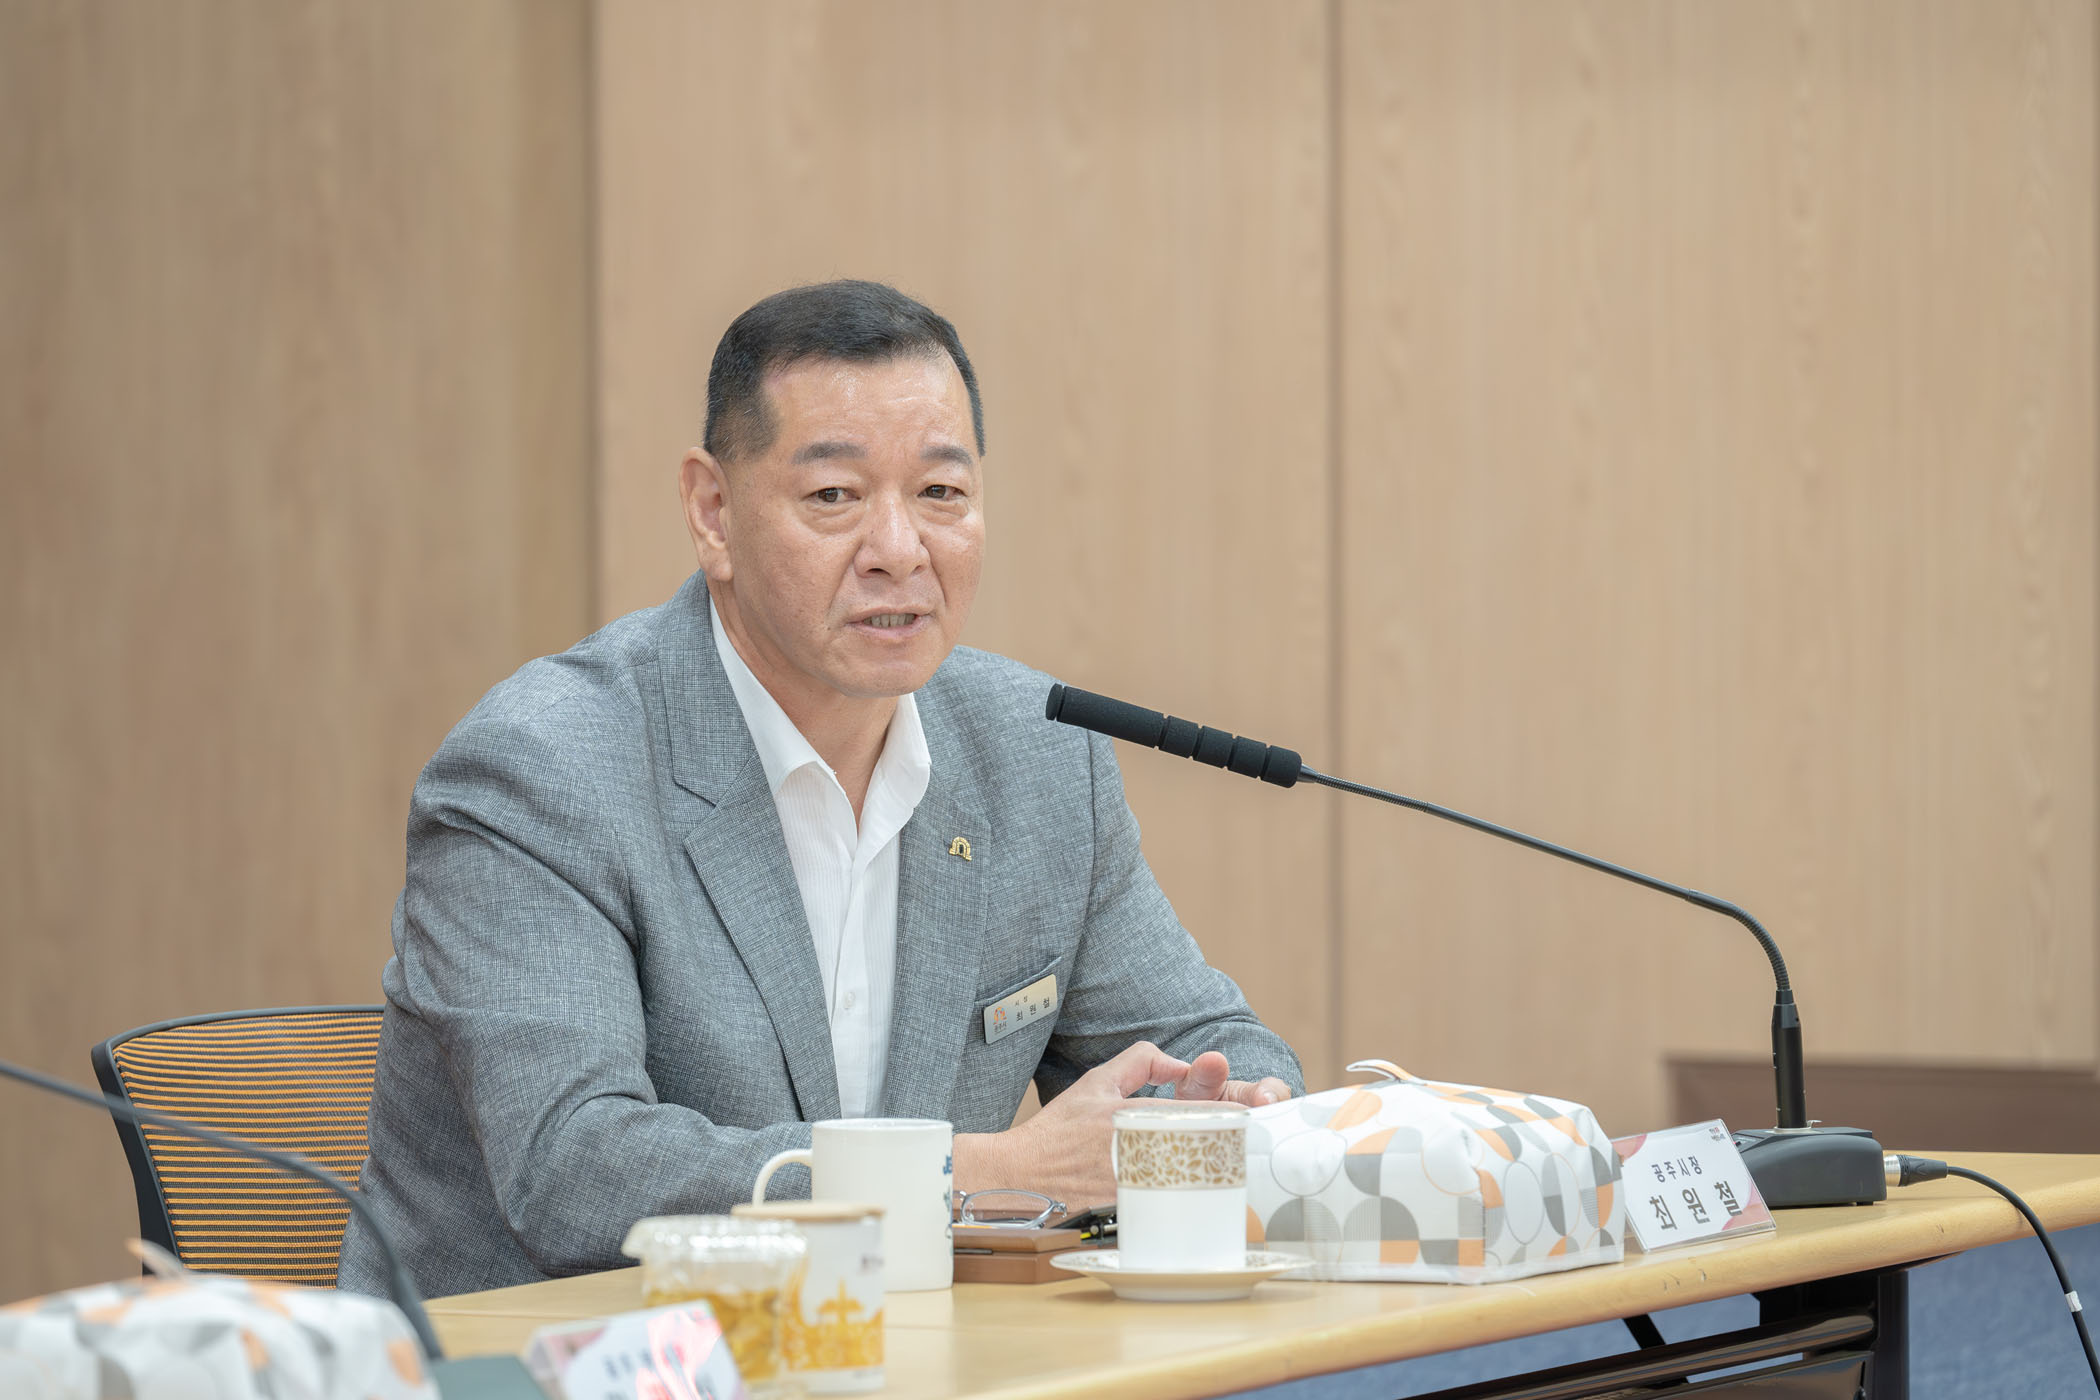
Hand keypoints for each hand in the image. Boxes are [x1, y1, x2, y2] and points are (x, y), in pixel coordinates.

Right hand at [952, 1043, 1293, 1208]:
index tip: (1255, 1117)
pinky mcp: (1129, 1211)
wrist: (1022, 1175)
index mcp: (1134, 1115)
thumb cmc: (1059, 1130)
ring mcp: (1135, 1184)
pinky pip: (1170, 1205)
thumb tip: (1180, 1064)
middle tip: (1254, 1144)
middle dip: (1233, 1147)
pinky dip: (1191, 1200)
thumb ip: (1141, 1063)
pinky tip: (1207, 1200)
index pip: (1198, 1114)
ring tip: (1239, 1170)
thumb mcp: (1097, 1082)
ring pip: (1192, 1180)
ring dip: (1217, 1174)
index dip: (1234, 1116)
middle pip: (1203, 1151)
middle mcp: (1138, 1151)